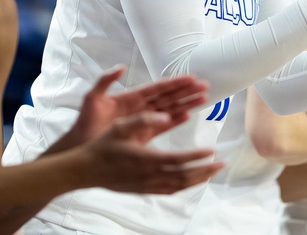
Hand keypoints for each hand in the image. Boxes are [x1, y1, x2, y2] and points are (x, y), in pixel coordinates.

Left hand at [57, 66, 208, 149]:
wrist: (80, 146)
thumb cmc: (85, 123)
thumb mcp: (92, 98)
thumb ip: (105, 81)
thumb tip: (120, 67)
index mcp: (131, 97)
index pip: (158, 87)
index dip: (175, 82)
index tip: (191, 77)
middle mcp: (141, 107)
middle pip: (169, 97)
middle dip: (187, 91)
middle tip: (205, 86)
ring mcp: (143, 121)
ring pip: (170, 110)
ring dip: (186, 104)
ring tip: (204, 99)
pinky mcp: (142, 135)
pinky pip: (163, 127)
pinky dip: (175, 121)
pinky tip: (187, 116)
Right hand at [79, 111, 222, 193]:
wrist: (86, 170)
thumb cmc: (102, 146)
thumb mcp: (120, 126)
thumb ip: (143, 120)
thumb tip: (164, 116)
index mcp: (145, 158)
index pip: (178, 159)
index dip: (197, 156)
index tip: (211, 150)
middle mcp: (148, 175)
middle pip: (183, 176)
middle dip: (204, 170)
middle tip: (221, 164)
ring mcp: (146, 185)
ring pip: (178, 186)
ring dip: (197, 180)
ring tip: (211, 173)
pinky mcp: (142, 190)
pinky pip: (168, 191)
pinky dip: (183, 187)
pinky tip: (190, 182)